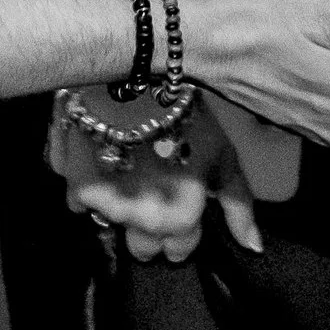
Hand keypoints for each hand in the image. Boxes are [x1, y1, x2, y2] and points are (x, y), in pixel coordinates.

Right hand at [48, 92, 259, 261]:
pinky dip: (90, 188)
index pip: (179, 251)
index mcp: (178, 220)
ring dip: (120, 208)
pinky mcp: (75, 188)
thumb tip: (253, 247)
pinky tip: (103, 161)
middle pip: (143, 249)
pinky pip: (81, 203)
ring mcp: (104, 208)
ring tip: (132, 172)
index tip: (181, 204)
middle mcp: (139, 224)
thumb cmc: (188, 114)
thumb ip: (239, 205)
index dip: (183, 229)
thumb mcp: (225, 155)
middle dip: (149, 228)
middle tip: (155, 192)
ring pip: (112, 227)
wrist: (136, 77)